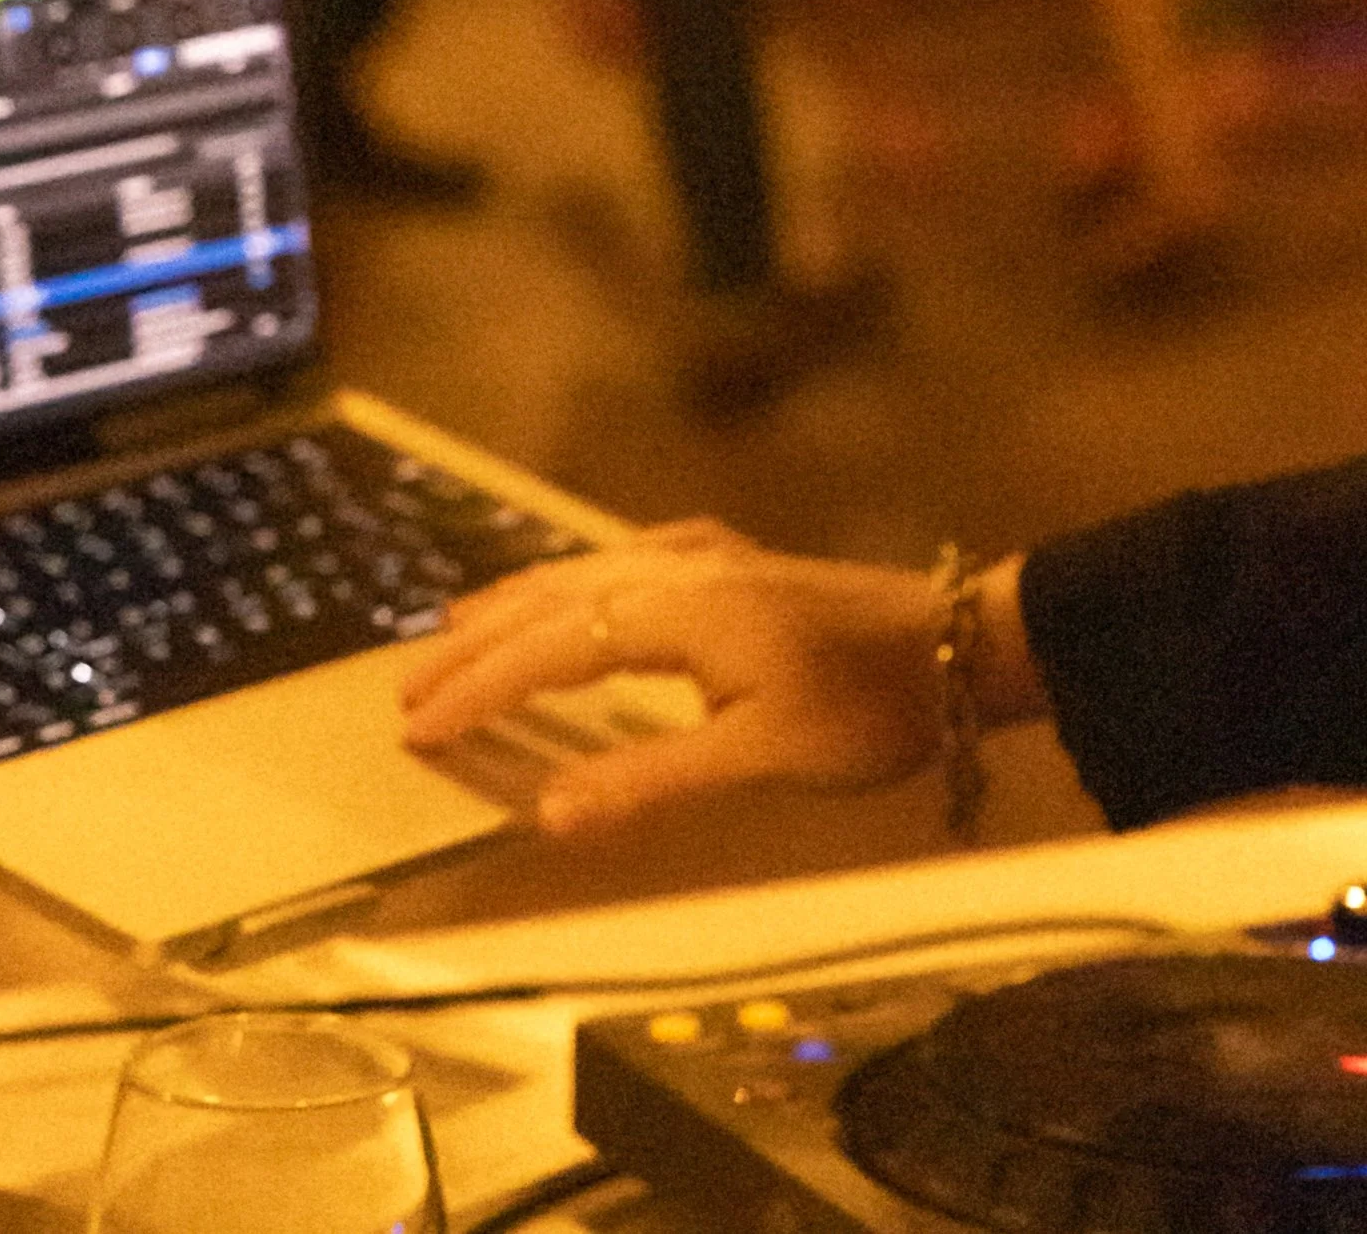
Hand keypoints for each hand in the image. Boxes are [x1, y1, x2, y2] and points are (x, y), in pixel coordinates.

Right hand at [397, 520, 1041, 837]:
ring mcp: (707, 555)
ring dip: (514, 604)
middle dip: (476, 641)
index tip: (417, 728)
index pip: (552, 646)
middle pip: (554, 597)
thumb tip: (546, 812)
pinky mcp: (731, 559)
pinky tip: (568, 586)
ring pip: (584, 570)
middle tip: (407, 688)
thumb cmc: (867, 705)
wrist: (958, 643)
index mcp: (678, 610)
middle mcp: (679, 567)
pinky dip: (569, 579)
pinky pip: (620, 558)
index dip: (480, 688)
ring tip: (454, 630)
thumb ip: (652, 781)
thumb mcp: (764, 757)